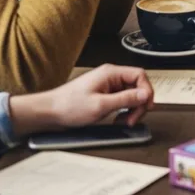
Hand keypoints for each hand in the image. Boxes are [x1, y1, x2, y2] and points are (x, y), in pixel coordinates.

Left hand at [9, 64, 153, 136]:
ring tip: (125, 121)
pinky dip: (123, 109)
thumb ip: (125, 99)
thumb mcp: (100, 106)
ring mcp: (107, 85)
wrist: (48, 112)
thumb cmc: (69, 107)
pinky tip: (118, 119)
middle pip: (136, 85)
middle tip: (133, 119)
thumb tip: (145, 94)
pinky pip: (121, 99)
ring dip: (131, 108)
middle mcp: (111, 76)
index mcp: (111, 73)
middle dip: (139, 103)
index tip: (146, 106)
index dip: (146, 91)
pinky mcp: (103, 94)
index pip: (139, 75)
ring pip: (130, 93)